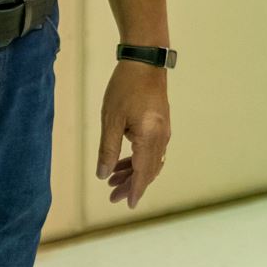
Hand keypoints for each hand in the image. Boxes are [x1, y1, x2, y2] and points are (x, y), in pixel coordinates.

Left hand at [96, 61, 170, 208]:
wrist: (146, 61)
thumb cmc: (125, 87)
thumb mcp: (111, 120)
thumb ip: (108, 149)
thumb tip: (103, 174)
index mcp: (149, 138)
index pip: (143, 173)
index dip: (135, 190)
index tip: (128, 204)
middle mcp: (161, 137)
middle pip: (149, 170)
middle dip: (132, 185)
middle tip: (113, 196)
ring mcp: (163, 130)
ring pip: (150, 161)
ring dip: (134, 173)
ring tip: (113, 180)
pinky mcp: (161, 123)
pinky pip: (152, 150)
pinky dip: (139, 159)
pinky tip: (124, 160)